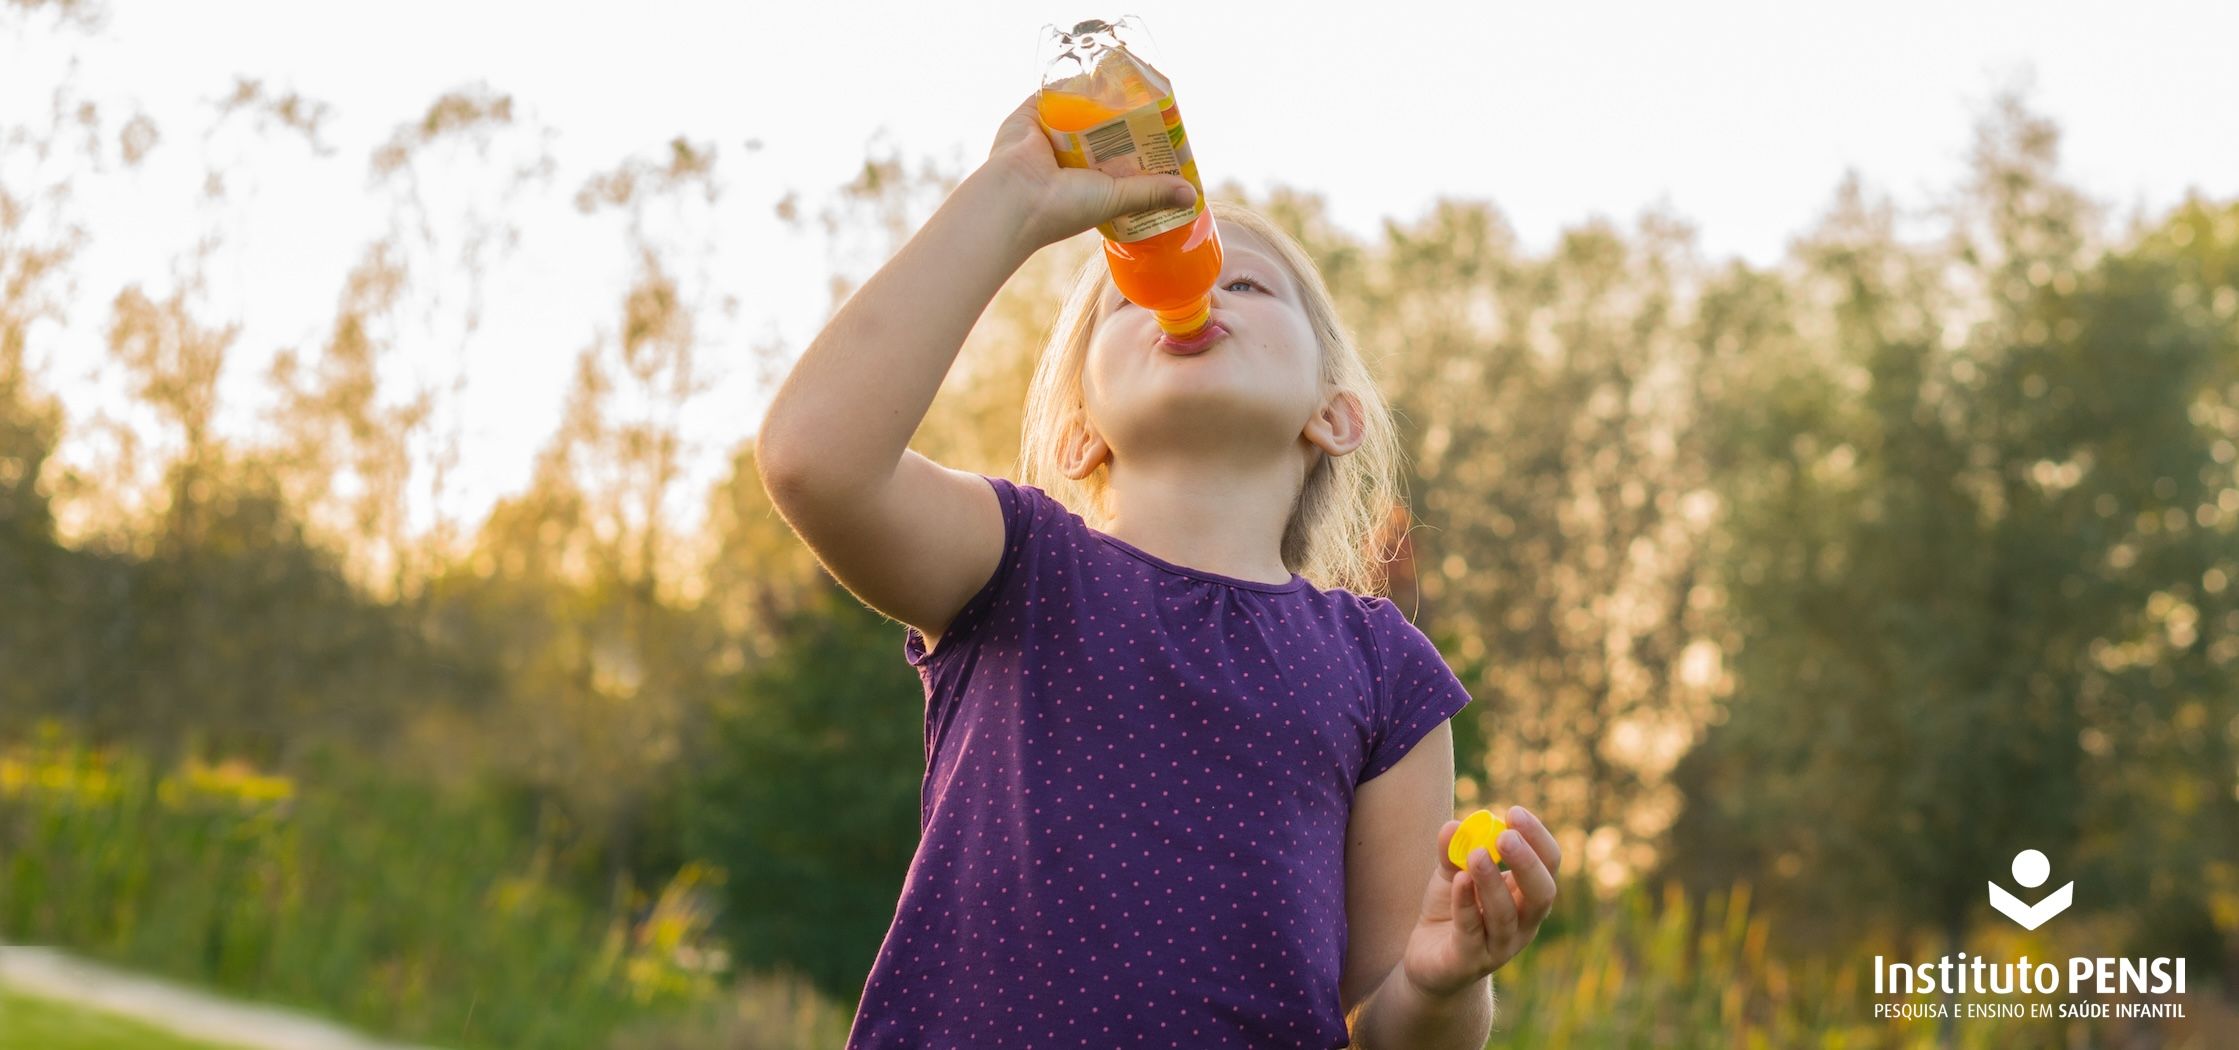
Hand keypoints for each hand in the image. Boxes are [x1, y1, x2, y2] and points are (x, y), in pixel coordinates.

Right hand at [972, 91, 1197, 254]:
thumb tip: (1192, 195)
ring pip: (1080, 111)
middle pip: (1101, 133)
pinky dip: (1075, 83)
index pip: (1116, 161)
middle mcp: (1065, 159)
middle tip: (1153, 110)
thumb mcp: (1116, 199)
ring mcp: (1048, 135)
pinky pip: (1056, 92)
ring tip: (1131, 87)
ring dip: (1101, 101)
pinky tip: (1099, 72)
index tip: (1161, 140)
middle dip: (1125, 123)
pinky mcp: (1031, 114)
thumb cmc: (1063, 207)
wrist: (1014, 197)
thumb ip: (1150, 192)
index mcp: (1083, 183)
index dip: (1138, 150)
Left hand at [1399, 805, 1562, 999]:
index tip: (1514, 812)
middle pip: (1541, 894)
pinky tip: (1458, 880)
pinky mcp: (1469, 962)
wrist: (1429, 959)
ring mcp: (1499, 947)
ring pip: (1504, 916)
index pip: (1548, 865)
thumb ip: (1453, 850)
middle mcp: (1523, 924)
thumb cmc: (1452, 910)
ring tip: (1475, 855)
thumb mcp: (1452, 873)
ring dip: (1492, 883)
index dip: (1537, 838)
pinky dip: (1465, 904)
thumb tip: (1454, 825)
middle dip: (1526, 863)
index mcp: (1527, 896)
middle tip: (1506, 836)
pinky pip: (1471, 931)